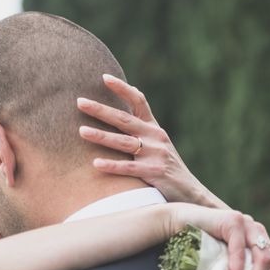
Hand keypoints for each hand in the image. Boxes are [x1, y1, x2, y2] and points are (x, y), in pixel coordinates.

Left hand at [78, 74, 222, 206]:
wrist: (190, 192)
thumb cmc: (167, 166)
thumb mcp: (159, 141)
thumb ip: (144, 121)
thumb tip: (134, 90)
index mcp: (154, 127)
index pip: (138, 101)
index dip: (122, 88)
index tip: (104, 77)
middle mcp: (154, 137)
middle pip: (124, 119)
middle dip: (101, 110)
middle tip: (80, 102)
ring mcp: (154, 155)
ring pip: (123, 142)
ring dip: (101, 136)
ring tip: (81, 131)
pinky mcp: (153, 173)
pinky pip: (128, 168)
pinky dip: (112, 166)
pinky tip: (95, 164)